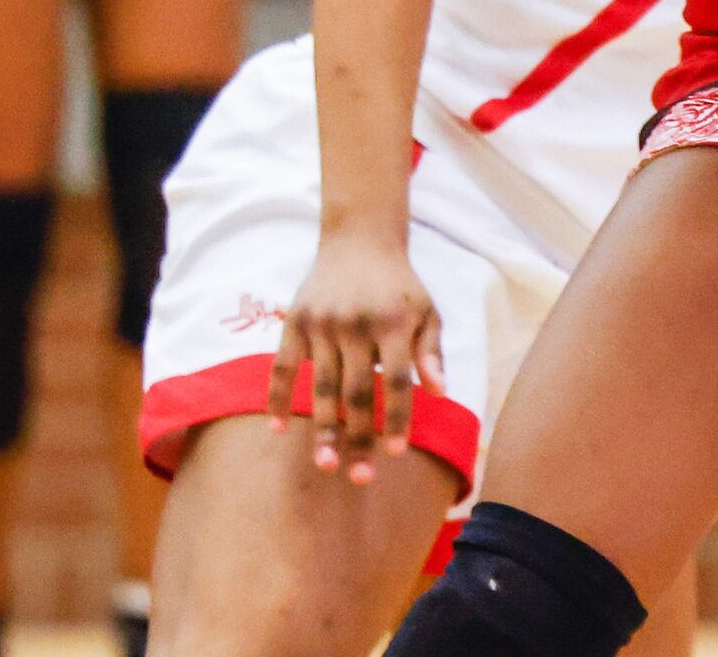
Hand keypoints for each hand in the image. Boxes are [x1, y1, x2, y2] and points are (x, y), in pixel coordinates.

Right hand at [266, 224, 444, 482]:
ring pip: (322, 386)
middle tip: (360, 477)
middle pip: (357, 391)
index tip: (395, 452)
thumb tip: (439, 392)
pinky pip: (282, 367)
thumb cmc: (399, 283)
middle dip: (359, 436)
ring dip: (323, 428)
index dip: (395, 417)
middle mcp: (355, 324)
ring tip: (326, 464)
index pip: (396, 380)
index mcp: (393, 322)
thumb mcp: (426, 310)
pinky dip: (278, 398)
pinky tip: (278, 429)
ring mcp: (321, 324)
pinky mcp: (294, 322)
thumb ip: (430, 351)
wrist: (359, 239)